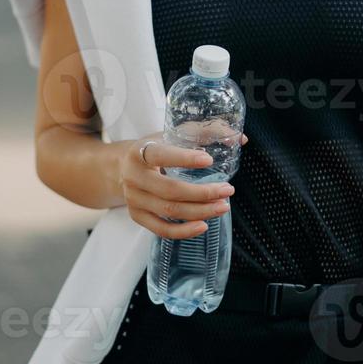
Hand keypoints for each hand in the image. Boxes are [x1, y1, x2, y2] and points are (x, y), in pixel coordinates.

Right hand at [120, 130, 247, 239]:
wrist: (122, 167)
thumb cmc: (154, 149)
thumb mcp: (171, 135)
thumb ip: (204, 132)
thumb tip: (241, 139)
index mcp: (138, 152)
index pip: (160, 155)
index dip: (184, 158)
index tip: (209, 160)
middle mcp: (133, 177)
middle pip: (170, 190)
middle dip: (203, 193)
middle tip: (227, 190)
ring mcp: (133, 199)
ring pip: (169, 211)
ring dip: (200, 211)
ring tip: (223, 206)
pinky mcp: (137, 216)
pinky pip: (161, 229)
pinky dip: (184, 231)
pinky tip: (203, 225)